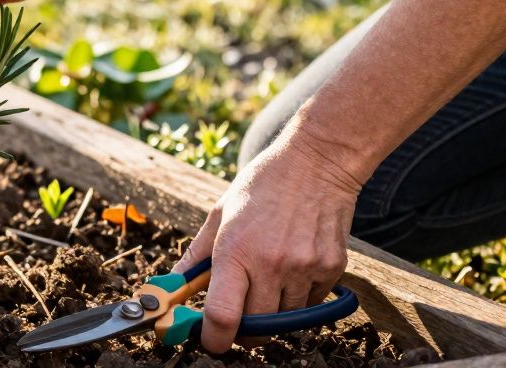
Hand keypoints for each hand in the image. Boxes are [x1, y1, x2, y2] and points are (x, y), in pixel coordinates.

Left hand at [174, 126, 363, 352]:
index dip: (214, 339)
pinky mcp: (331, 268)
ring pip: (286, 319)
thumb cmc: (261, 186)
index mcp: (235, 250)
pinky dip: (298, 298)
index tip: (210, 342)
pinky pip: (311, 304)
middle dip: (243, 331)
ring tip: (266, 281)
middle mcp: (271, 264)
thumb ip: (196, 256)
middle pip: (256, 327)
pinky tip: (292, 269)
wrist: (316, 162)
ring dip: (272, 313)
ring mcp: (304, 268)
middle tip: (237, 318)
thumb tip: (174, 285)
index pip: (223, 316)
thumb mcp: (219, 214)